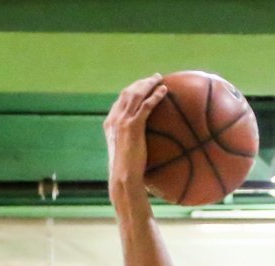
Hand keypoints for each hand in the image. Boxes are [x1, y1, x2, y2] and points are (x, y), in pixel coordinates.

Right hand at [103, 75, 167, 194]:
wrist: (123, 179)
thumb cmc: (126, 172)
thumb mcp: (125, 153)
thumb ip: (129, 143)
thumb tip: (140, 144)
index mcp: (110, 124)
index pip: (120, 100)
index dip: (132, 90)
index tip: (142, 86)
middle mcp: (114, 119)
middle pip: (127, 92)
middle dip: (141, 83)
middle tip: (154, 78)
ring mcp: (122, 121)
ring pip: (136, 94)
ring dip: (148, 84)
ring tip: (159, 79)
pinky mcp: (132, 126)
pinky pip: (146, 105)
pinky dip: (155, 96)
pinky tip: (164, 91)